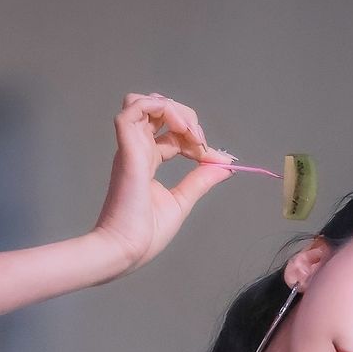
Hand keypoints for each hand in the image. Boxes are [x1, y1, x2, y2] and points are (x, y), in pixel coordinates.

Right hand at [92, 92, 235, 272]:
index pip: (171, 132)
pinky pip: (134, 107)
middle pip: (158, 109)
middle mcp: (137, 150)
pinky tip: (180, 129)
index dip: (194, 138)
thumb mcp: (182, 201)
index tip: (212, 158)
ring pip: (144, 101)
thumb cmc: (146, 234)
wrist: (127, 250)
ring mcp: (131, 148)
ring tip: (188, 131)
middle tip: (201, 144)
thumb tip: (225, 165)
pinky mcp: (127, 150)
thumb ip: (201, 180)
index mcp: (147, 161)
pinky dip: (160, 108)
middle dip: (186, 117)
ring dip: (171, 108)